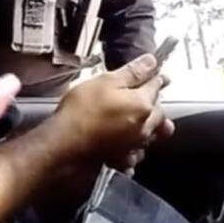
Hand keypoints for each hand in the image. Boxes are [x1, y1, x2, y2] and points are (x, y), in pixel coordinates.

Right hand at [55, 54, 174, 165]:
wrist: (65, 144)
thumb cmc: (81, 112)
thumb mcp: (104, 82)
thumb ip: (132, 72)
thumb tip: (150, 62)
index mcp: (143, 105)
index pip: (156, 85)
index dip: (152, 76)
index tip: (151, 71)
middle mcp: (145, 127)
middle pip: (158, 111)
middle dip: (153, 101)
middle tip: (142, 93)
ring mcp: (135, 146)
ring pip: (150, 132)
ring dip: (146, 124)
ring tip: (132, 117)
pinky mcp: (123, 160)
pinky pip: (136, 152)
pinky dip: (134, 146)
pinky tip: (123, 141)